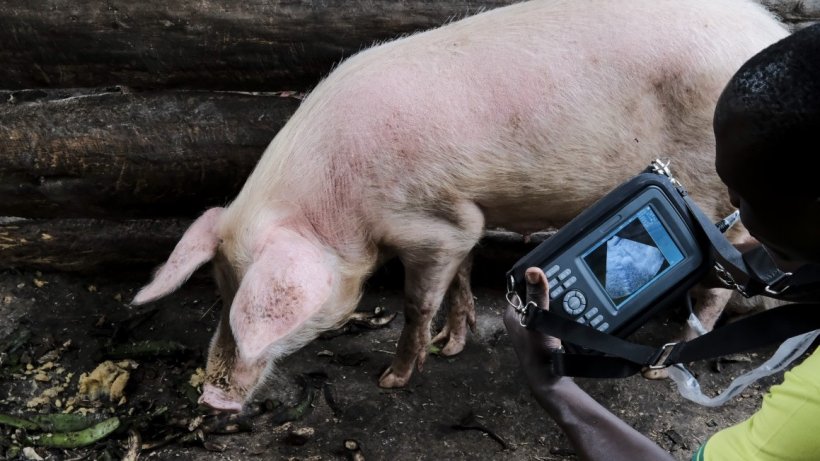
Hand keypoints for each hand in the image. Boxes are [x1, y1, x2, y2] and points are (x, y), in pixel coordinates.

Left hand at [503, 267, 563, 387]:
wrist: (548, 378)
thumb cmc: (537, 350)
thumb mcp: (537, 319)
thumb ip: (536, 295)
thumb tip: (533, 270)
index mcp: (511, 313)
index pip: (518, 287)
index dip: (530, 276)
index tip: (545, 265)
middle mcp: (519, 319)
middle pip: (531, 295)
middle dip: (543, 287)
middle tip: (561, 276)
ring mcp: (531, 327)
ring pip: (541, 305)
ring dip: (552, 298)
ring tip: (567, 287)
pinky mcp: (542, 334)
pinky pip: (548, 315)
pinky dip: (556, 310)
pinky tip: (569, 305)